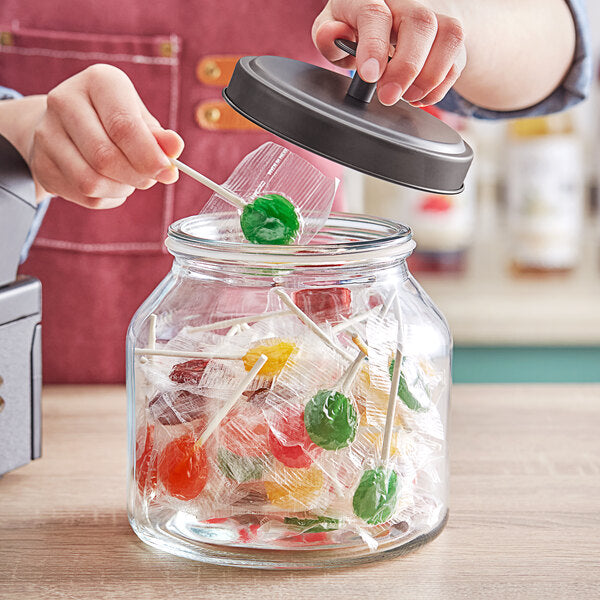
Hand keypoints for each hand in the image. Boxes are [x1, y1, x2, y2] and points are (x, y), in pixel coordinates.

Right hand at [0, 64, 183, 208]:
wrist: (68, 127)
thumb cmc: (114, 121)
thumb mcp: (141, 120)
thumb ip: (159, 137)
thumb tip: (175, 148)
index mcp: (99, 82)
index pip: (124, 126)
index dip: (149, 156)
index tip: (167, 171)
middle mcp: (65, 100)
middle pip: (106, 157)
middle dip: (137, 176)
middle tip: (151, 178)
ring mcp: (47, 132)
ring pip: (91, 181)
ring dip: (121, 189)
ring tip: (130, 179)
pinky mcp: (41, 163)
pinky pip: (84, 195)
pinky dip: (108, 198)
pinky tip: (112, 185)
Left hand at [312, 0, 465, 106]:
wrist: (391, 17)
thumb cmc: (355, 25)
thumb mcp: (333, 28)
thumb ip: (328, 35)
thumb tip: (334, 35)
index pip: (375, 14)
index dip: (374, 47)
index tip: (370, 76)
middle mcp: (408, 0)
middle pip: (420, 23)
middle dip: (406, 67)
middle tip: (389, 97)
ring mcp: (435, 13)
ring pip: (449, 36)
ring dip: (430, 77)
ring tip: (407, 97)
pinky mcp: (451, 35)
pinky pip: (458, 58)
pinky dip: (440, 85)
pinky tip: (420, 96)